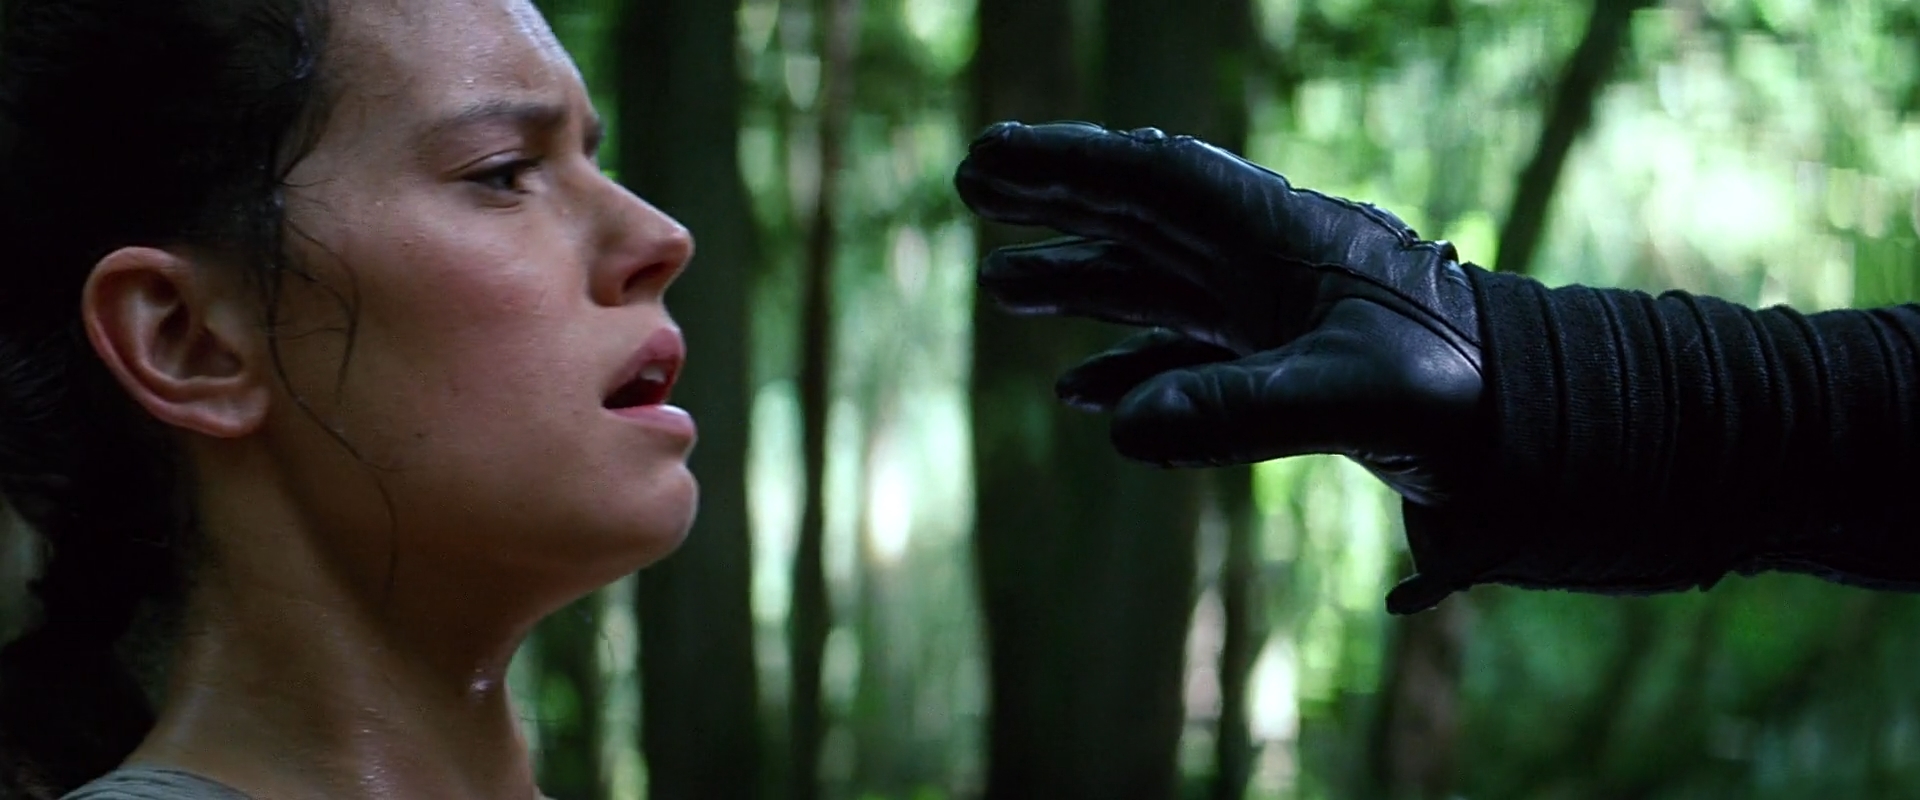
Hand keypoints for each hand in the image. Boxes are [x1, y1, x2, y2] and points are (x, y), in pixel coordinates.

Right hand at [954, 121, 1487, 507]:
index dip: (1068, 163)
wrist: (1528, 422)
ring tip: (999, 281)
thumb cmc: (1454, 392)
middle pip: (1138, 215)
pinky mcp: (1279, 365)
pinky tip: (1081, 392)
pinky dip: (1129, 370)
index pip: (1153, 179)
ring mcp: (1266, 313)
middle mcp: (1260, 262)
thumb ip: (1240, 412)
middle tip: (971, 182)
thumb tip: (1121, 433)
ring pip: (1152, 282)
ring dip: (1077, 279)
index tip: (995, 155)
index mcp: (1274, 236)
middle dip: (1056, 199)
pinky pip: (1183, 358)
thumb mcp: (1352, 399)